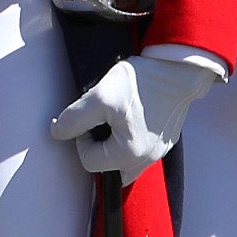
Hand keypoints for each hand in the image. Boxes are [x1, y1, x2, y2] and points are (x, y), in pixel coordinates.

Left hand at [51, 53, 219, 179]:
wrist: (178, 69)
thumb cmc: (142, 83)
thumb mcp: (98, 97)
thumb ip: (74, 119)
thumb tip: (58, 132)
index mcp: (131, 154)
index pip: (89, 162)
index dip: (81, 139)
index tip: (89, 118)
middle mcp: (148, 159)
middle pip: (108, 168)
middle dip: (97, 148)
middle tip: (99, 122)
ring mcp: (159, 151)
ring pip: (124, 162)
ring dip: (111, 146)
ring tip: (112, 120)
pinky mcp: (165, 140)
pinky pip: (139, 151)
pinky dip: (127, 140)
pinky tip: (127, 118)